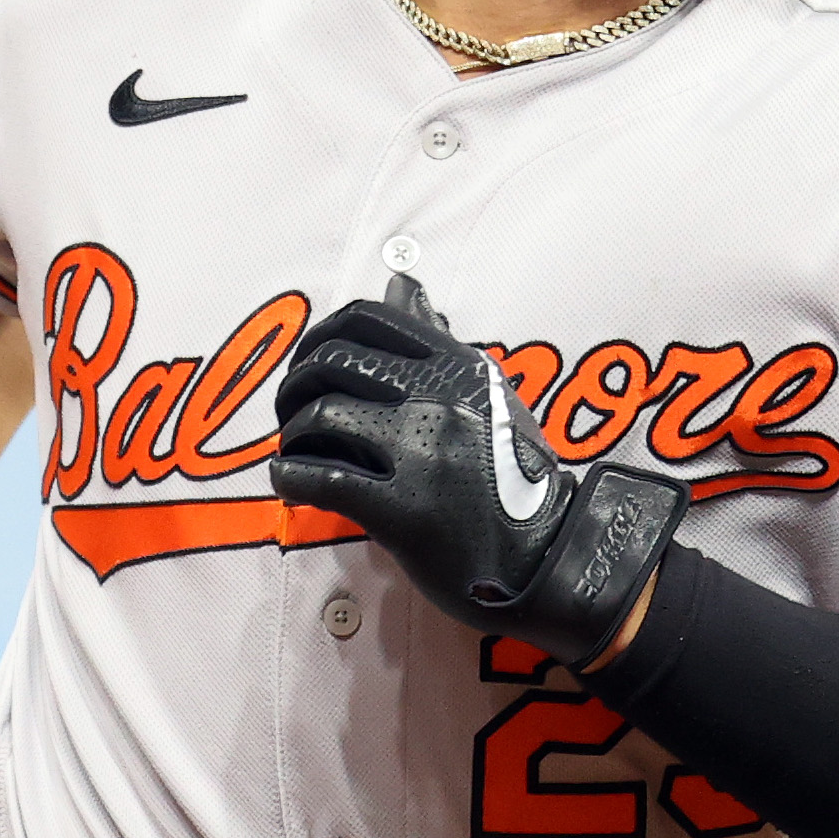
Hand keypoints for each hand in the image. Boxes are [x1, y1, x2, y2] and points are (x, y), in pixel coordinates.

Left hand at [270, 274, 683, 667]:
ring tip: (298, 453)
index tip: (312, 365)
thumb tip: (402, 284)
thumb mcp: (487, 394)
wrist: (548, 553)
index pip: (366, 317)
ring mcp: (423, 451)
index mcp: (458, 364)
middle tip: (294, 414)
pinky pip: (320, 478)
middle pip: (330, 360)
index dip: (320, 335)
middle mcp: (439, 396)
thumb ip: (438, 342)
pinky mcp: (405, 508)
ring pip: (320, 414)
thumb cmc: (512, 475)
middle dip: (294, 385)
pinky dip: (291, 478)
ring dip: (293, 436)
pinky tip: (294, 485)